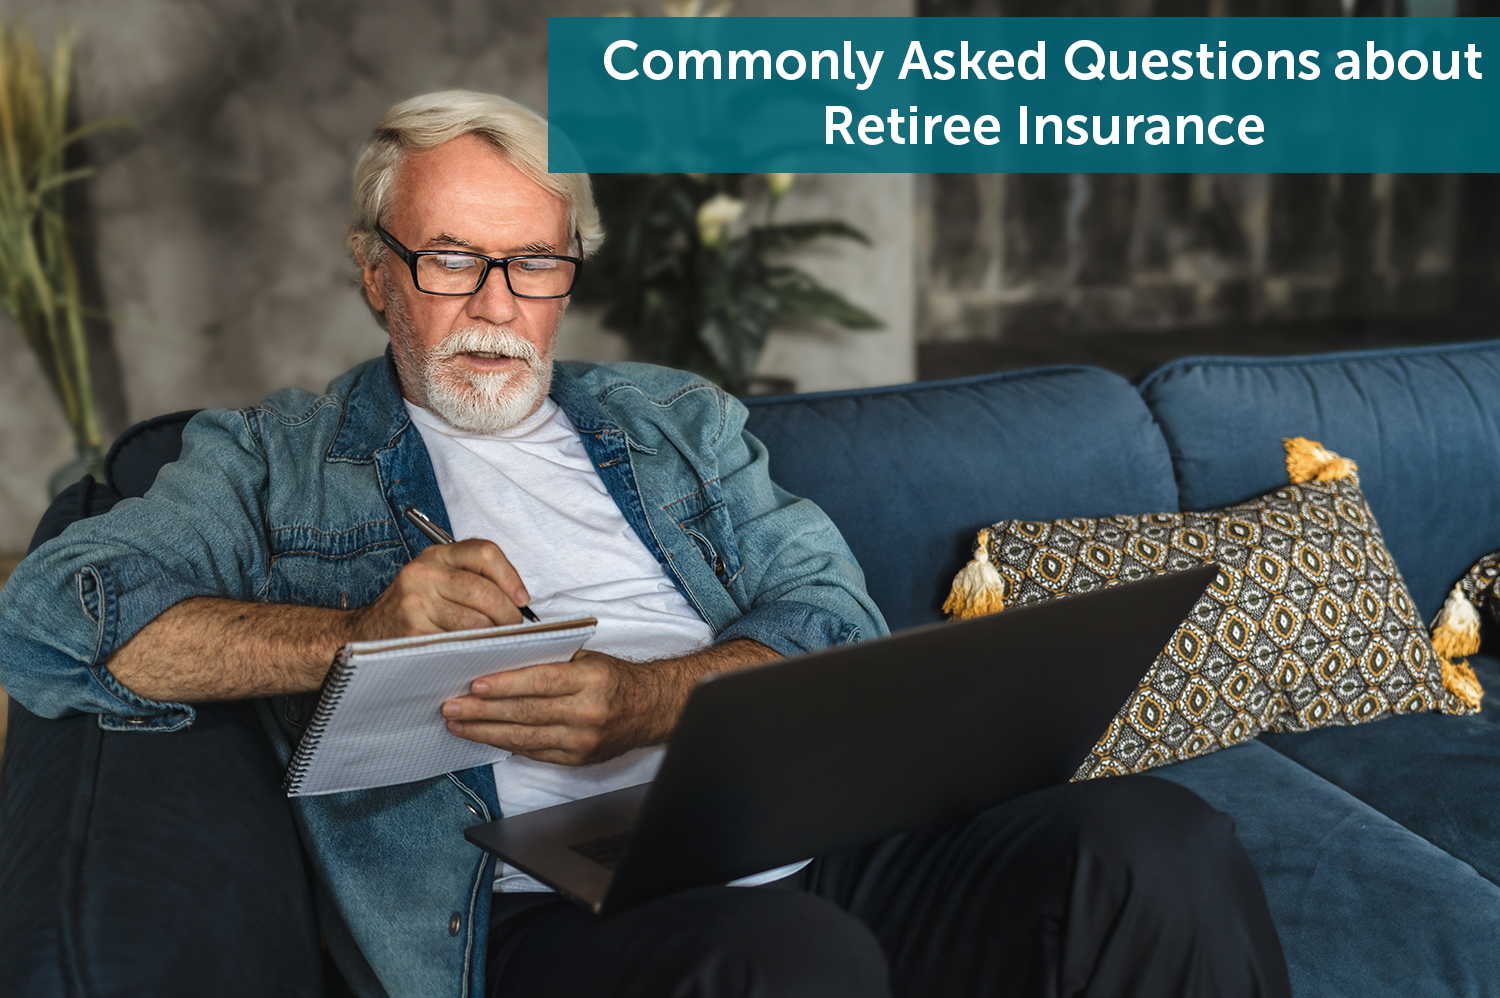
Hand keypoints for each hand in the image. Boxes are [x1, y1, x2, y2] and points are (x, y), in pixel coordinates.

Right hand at [348, 539, 530, 640]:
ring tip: (497, 641)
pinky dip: (475, 649)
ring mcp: (416, 602)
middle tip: (514, 628)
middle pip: (484, 591)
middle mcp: (425, 573)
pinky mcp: (413, 631)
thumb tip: (518, 598)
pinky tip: (477, 652)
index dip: (511, 576)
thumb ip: (472, 579)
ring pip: (475, 621)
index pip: (485, 552)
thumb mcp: (437, 580)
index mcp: (437, 555)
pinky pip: (458, 642)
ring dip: (494, 636)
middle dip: (508, 614)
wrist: (365, 633)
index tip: (521, 599)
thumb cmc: (411, 609)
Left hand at [441, 650, 662, 765]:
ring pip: (524, 738)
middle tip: (451, 707)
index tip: (474, 685)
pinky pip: (535, 753)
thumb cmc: (613, 679)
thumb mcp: (588, 659)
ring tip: (458, 725)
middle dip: (482, 712)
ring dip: (486, 731)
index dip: (504, 685)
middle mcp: (587, 712)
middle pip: (525, 713)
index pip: (540, 682)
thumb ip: (550, 659)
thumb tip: (503, 657)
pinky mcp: (577, 759)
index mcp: (591, 680)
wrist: (650, 709)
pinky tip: (485, 737)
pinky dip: (507, 744)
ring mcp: (581, 740)